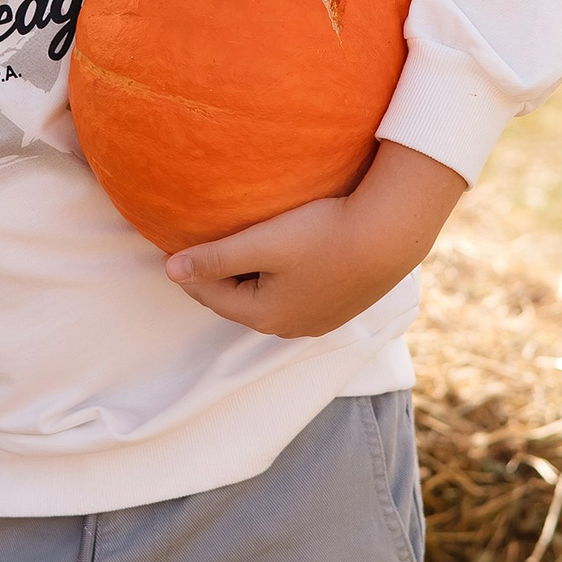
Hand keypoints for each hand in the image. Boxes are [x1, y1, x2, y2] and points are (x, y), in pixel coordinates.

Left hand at [163, 142, 466, 337]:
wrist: (390, 235)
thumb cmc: (323, 235)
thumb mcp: (262, 243)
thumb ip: (215, 258)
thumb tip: (170, 271)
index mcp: (265, 316)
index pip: (212, 295)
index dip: (191, 271)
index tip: (174, 247)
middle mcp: (291, 326)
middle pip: (240, 299)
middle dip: (219, 276)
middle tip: (201, 248)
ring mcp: (318, 319)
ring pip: (269, 297)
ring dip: (250, 276)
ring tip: (240, 249)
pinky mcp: (340, 304)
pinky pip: (296, 292)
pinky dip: (279, 277)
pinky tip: (283, 255)